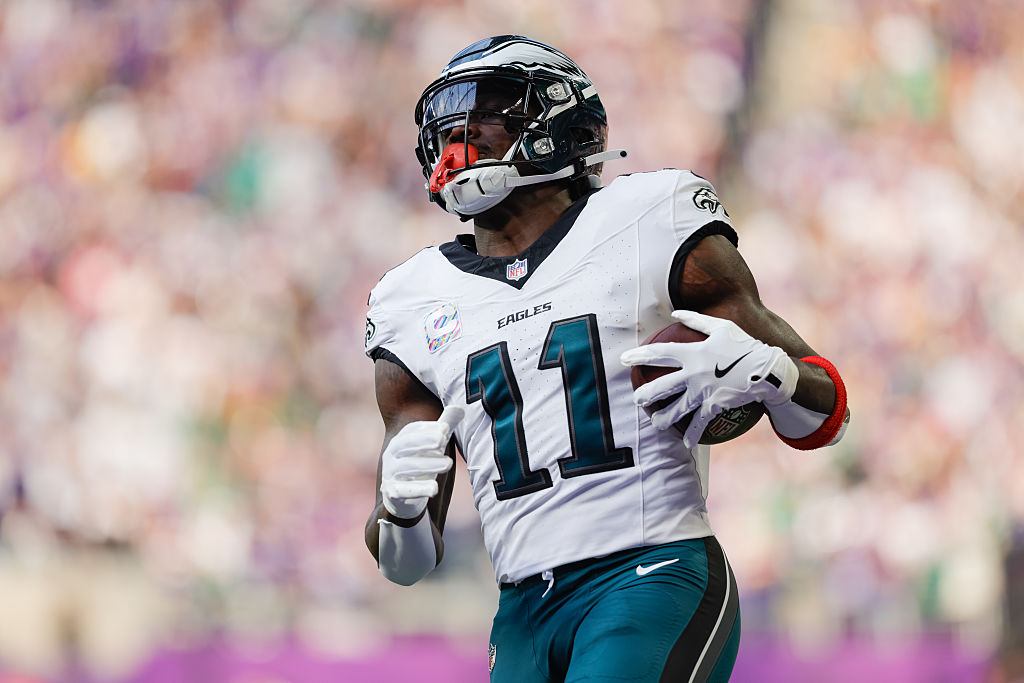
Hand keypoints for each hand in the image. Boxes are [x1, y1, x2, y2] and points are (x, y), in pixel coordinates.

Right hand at [380, 405, 463, 519]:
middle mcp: (391, 454)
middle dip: (424, 441)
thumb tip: (460, 407)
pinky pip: (402, 490)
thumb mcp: (433, 446)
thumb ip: (444, 427)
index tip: (445, 427)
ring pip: (406, 467)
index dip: (427, 429)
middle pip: (405, 444)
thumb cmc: (421, 463)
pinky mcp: (392, 493)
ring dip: (428, 464)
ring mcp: (390, 473)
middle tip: (443, 440)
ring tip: (449, 464)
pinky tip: (434, 489)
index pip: (411, 431)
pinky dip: (418, 489)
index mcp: (400, 440)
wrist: (403, 496)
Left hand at [620, 310, 796, 446]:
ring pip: (677, 409)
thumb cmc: (745, 345)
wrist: (768, 370)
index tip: (625, 359)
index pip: (660, 354)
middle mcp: (694, 374)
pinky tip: (686, 443)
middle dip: (646, 394)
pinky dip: (692, 434)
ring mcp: (704, 392)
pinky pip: (700, 423)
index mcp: (694, 353)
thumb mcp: (722, 327)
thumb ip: (696, 320)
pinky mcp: (715, 406)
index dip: (640, 355)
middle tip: (636, 399)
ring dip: (663, 419)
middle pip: (662, 387)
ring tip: (655, 423)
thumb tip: (675, 312)